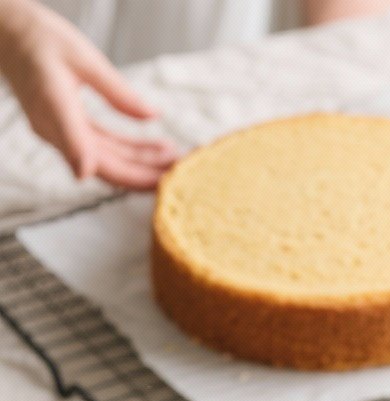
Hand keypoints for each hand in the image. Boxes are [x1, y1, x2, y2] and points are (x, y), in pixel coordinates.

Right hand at [0, 0, 178, 188]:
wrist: (9, 36)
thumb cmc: (40, 38)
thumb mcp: (83, 56)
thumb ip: (117, 91)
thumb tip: (153, 116)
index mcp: (53, 106)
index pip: (78, 145)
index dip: (101, 166)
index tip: (125, 180)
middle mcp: (54, 129)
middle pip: (102, 165)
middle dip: (142, 175)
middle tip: (177, 175)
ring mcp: (60, 135)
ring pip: (106, 161)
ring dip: (141, 164)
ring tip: (173, 160)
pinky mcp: (67, 132)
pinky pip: (102, 149)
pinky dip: (130, 151)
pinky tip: (155, 149)